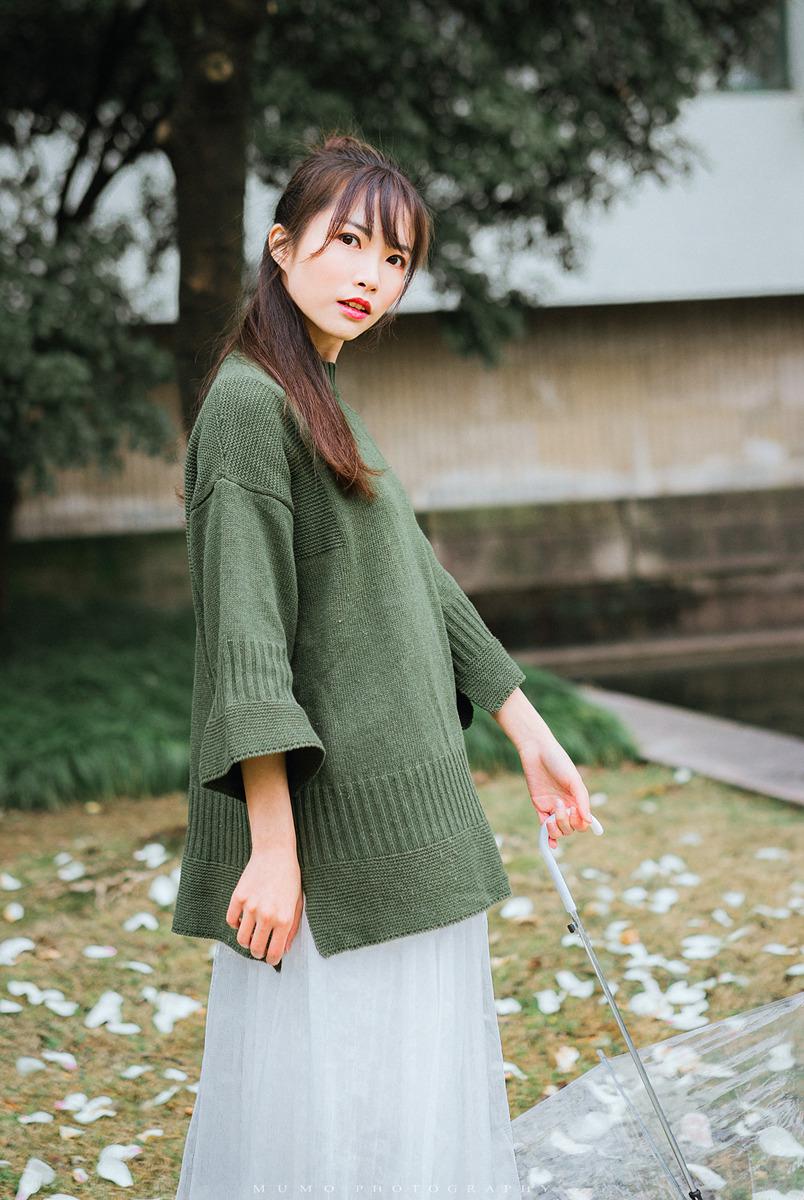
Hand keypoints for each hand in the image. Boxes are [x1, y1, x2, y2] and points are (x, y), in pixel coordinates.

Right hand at [225, 843, 303, 965]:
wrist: (275, 853)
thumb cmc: (290, 878)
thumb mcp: (298, 903)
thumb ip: (292, 928)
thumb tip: (284, 949)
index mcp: (284, 919)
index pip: (274, 953)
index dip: (272, 960)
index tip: (271, 958)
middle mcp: (266, 916)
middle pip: (255, 949)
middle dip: (258, 953)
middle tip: (260, 948)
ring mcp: (250, 907)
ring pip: (241, 938)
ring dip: (246, 940)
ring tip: (252, 934)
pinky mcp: (238, 897)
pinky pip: (231, 921)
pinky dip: (235, 924)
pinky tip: (243, 919)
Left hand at [493, 688, 592, 848]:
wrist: (536, 751)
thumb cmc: (558, 761)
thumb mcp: (573, 779)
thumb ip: (582, 800)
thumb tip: (588, 821)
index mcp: (578, 799)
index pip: (583, 822)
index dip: (580, 823)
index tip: (575, 812)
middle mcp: (566, 805)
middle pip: (570, 828)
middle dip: (565, 822)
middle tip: (560, 805)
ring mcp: (552, 807)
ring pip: (558, 830)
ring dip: (556, 828)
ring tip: (551, 816)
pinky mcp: (539, 806)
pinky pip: (544, 827)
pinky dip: (548, 837)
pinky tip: (550, 844)